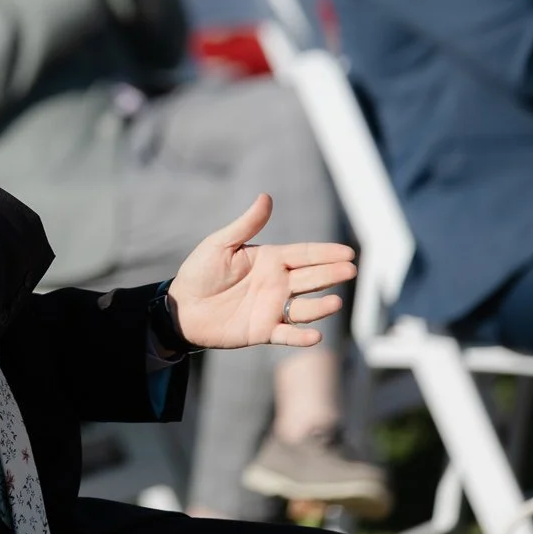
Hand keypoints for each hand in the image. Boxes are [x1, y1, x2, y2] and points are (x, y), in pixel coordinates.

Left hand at [168, 194, 355, 348]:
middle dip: (331, 274)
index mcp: (270, 260)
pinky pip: (287, 335)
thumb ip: (246, 225)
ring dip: (321, 306)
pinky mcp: (264, 331)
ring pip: (305, 307)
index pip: (304, 254)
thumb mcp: (220, 244)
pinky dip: (301, 336)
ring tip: (335, 301)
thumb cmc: (200, 272)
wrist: (182, 306)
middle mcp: (277, 283)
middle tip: (350, 270)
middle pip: (311, 278)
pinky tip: (314, 335)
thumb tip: (266, 197)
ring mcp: (273, 308)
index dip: (326, 253)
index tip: (348, 252)